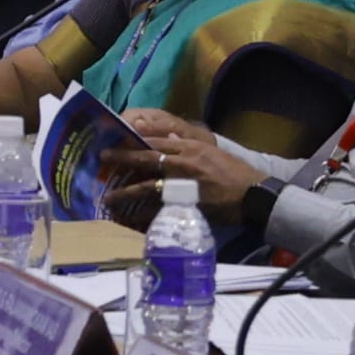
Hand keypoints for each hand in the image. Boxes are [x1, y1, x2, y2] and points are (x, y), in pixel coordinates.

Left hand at [114, 110, 268, 208]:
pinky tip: (128, 218)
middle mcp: (184, 163)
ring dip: (125, 193)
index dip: (134, 141)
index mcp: (191, 147)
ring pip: (146, 187)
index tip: (117, 140)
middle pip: (146, 159)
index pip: (156, 141)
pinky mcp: (185, 205)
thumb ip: (187, 145)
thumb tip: (167, 136)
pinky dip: (142, 214)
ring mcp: (183, 185)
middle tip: (102, 160)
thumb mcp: (211, 152)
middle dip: (122, 159)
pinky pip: (157, 210)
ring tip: (108, 198)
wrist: (253, 195)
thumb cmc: (234, 173)